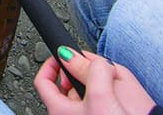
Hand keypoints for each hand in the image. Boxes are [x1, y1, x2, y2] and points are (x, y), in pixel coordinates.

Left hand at [32, 50, 155, 113]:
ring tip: (112, 79)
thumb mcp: (102, 94)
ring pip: (85, 93)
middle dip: (81, 71)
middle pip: (67, 85)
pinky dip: (106, 93)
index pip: (43, 82)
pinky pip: (99, 101)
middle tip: (95, 65)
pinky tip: (118, 93)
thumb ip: (88, 70)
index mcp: (59, 110)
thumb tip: (71, 55)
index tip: (63, 54)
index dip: (52, 64)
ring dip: (96, 82)